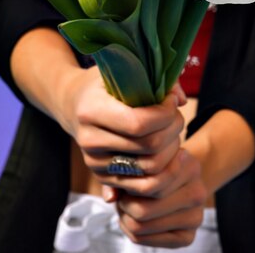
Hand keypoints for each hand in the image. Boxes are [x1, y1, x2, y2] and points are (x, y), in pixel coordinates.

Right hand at [63, 66, 186, 195]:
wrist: (73, 105)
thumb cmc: (105, 84)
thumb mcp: (123, 70)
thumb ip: (155, 79)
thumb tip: (180, 100)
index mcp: (91, 110)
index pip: (139, 123)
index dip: (165, 114)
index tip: (172, 101)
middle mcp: (89, 140)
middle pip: (149, 147)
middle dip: (173, 130)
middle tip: (176, 116)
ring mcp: (95, 163)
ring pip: (150, 168)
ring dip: (171, 149)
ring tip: (172, 132)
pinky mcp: (102, 177)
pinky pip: (144, 184)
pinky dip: (163, 170)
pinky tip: (167, 150)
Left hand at [115, 149, 207, 247]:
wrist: (180, 180)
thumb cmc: (155, 169)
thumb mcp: (142, 160)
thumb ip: (122, 171)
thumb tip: (110, 198)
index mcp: (188, 165)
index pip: (147, 182)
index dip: (125, 184)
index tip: (123, 180)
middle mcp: (197, 191)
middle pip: (143, 210)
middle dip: (124, 205)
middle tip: (122, 198)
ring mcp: (196, 216)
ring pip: (141, 226)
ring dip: (125, 218)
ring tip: (127, 207)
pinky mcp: (188, 237)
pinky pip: (145, 240)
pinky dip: (131, 232)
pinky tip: (134, 220)